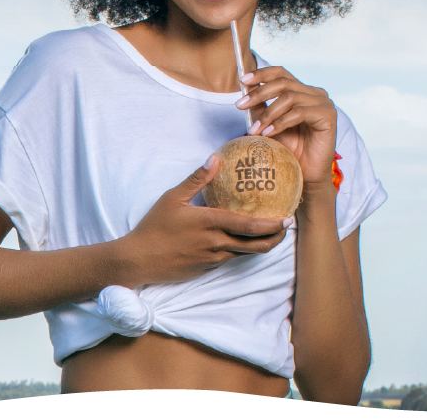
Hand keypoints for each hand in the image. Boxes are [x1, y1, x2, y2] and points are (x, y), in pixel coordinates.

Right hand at [114, 155, 288, 285]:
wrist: (138, 260)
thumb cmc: (154, 227)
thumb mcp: (172, 198)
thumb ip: (196, 179)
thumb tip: (215, 159)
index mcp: (209, 223)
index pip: (248, 225)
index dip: (270, 224)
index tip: (286, 218)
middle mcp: (215, 243)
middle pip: (255, 245)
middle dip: (275, 238)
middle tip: (287, 228)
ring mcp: (212, 258)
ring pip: (245, 253)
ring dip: (261, 245)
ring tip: (272, 233)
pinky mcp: (207, 268)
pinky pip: (231, 258)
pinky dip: (242, 249)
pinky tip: (245, 240)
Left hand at [238, 66, 337, 193]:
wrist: (306, 174)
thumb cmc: (290, 150)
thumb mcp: (270, 124)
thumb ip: (261, 107)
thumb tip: (245, 89)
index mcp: (302, 91)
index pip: (281, 73)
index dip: (262, 74)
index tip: (243, 80)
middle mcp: (315, 93)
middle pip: (283, 83)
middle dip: (258, 93)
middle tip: (240, 105)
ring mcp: (323, 103)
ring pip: (289, 97)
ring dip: (268, 113)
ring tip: (255, 129)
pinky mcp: (328, 115)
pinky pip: (299, 112)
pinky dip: (280, 122)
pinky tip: (269, 133)